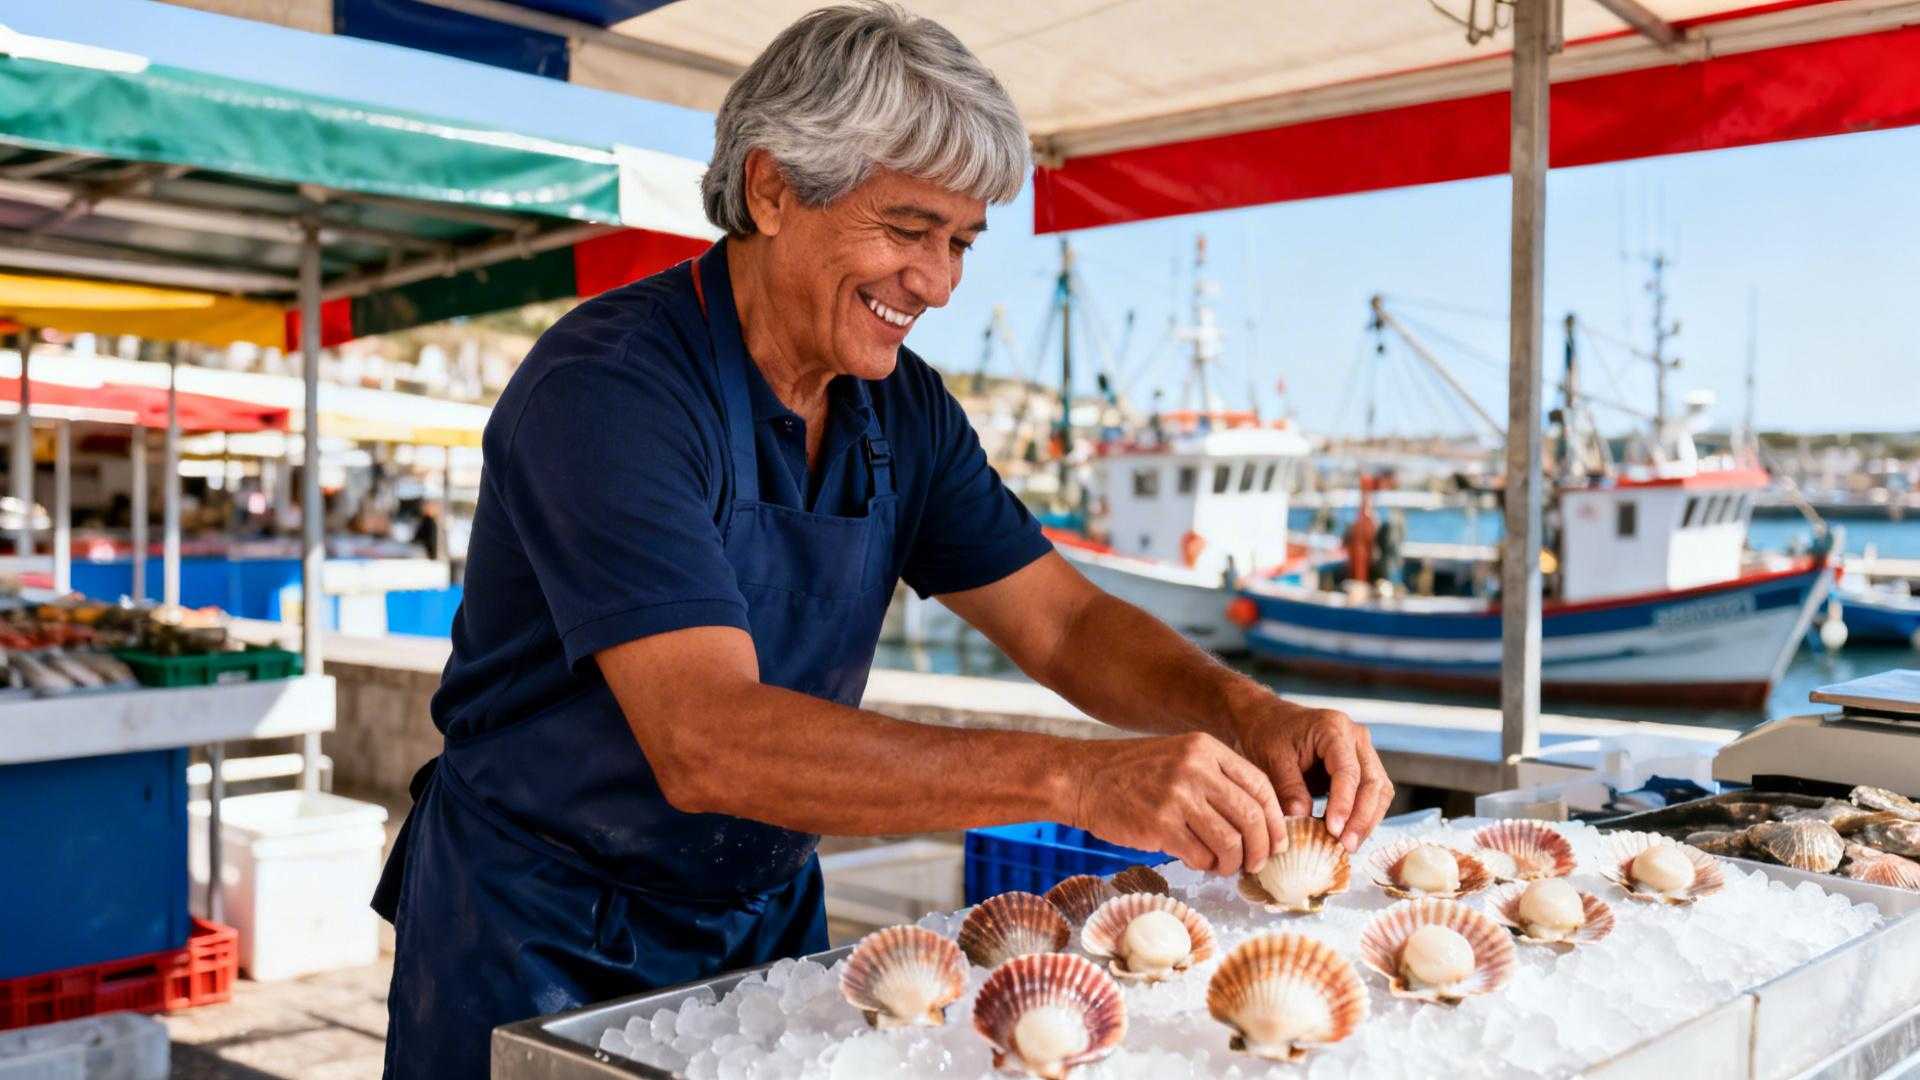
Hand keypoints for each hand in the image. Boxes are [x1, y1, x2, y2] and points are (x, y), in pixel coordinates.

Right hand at [1066, 732, 1287, 876]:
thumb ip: (1217, 780)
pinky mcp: (1159, 824)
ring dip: (1232, 862)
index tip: (1277, 842)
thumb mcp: (1180, 758)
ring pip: (1230, 841)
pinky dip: (1206, 865)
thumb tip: (1257, 822)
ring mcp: (1177, 795)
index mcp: (1206, 748)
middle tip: (1256, 863)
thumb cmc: (1134, 774)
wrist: (1084, 779)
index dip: (1275, 820)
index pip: (1260, 786)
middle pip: (1251, 816)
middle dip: (1261, 848)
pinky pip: (1200, 855)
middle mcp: (1196, 768)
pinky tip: (1199, 862)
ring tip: (1224, 866)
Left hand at [1230, 697, 1392, 851]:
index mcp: (1334, 728)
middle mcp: (1356, 738)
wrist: (1269, 721)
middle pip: (1373, 782)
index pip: (1348, 771)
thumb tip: (1302, 820)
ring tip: (1348, 846)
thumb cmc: (1269, 735)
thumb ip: (1289, 789)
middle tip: (1346, 846)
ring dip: (1367, 821)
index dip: (1344, 803)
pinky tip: (1347, 836)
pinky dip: (1363, 816)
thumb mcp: (1272, 760)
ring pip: (1379, 791)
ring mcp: (1363, 752)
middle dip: (1362, 818)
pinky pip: (1372, 794)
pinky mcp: (1361, 767)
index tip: (1334, 830)